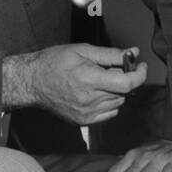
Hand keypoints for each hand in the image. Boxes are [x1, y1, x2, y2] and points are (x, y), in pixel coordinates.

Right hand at [3, 44, 146, 123]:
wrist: (31, 82)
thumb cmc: (53, 62)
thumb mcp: (81, 50)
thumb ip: (110, 54)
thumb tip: (132, 53)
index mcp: (89, 79)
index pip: (127, 83)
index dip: (139, 74)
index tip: (139, 66)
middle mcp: (89, 99)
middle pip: (123, 91)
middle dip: (123, 78)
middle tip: (108, 68)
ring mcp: (87, 113)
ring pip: (118, 102)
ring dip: (115, 91)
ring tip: (97, 80)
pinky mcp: (84, 121)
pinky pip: (109, 112)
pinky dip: (108, 102)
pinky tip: (94, 93)